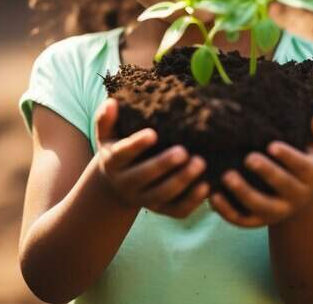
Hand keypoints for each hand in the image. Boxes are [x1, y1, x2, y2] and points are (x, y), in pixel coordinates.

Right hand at [93, 98, 209, 217]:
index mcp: (113, 162)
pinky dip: (192, 201)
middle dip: (164, 165)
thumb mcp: (107, 136)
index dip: (137, 145)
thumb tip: (112, 102)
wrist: (117, 187)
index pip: (123, 154)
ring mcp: (144, 199)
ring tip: (200, 163)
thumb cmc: (118, 150)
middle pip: (144, 176)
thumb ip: (105, 119)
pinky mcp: (161, 210)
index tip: (153, 134)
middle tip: (183, 151)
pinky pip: (177, 210)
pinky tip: (206, 186)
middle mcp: (127, 184)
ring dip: (182, 180)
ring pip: (162, 194)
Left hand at [210, 111, 312, 227]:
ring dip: (243, 192)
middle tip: (249, 158)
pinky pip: (241, 219)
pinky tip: (213, 196)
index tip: (272, 146)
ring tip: (227, 176)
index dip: (288, 157)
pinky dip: (226, 211)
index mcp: (309, 176)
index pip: (301, 166)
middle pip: (282, 185)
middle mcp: (295, 196)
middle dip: (266, 172)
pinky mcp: (257, 221)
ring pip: (260, 205)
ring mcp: (275, 211)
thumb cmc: (303, 163)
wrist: (296, 198)